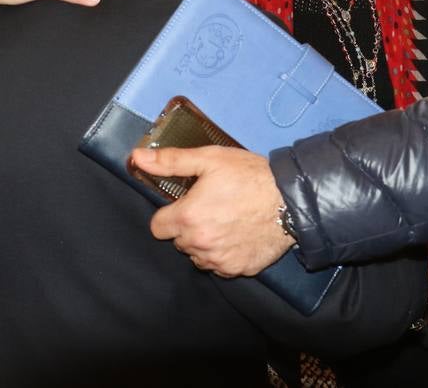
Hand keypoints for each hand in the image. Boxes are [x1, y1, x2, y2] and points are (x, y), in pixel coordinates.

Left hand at [134, 145, 293, 276]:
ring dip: (205, 242)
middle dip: (189, 226)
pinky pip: (220, 266)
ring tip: (227, 220)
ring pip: (198, 255)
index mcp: (187, 218)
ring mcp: (219, 261)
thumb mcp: (210, 159)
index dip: (170, 214)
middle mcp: (199, 245)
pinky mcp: (238, 270)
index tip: (186, 204)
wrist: (291, 199)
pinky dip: (225, 253)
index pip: (158, 227)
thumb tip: (136, 157)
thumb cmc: (250, 176)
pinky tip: (239, 234)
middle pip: (179, 241)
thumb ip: (170, 161)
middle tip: (212, 207)